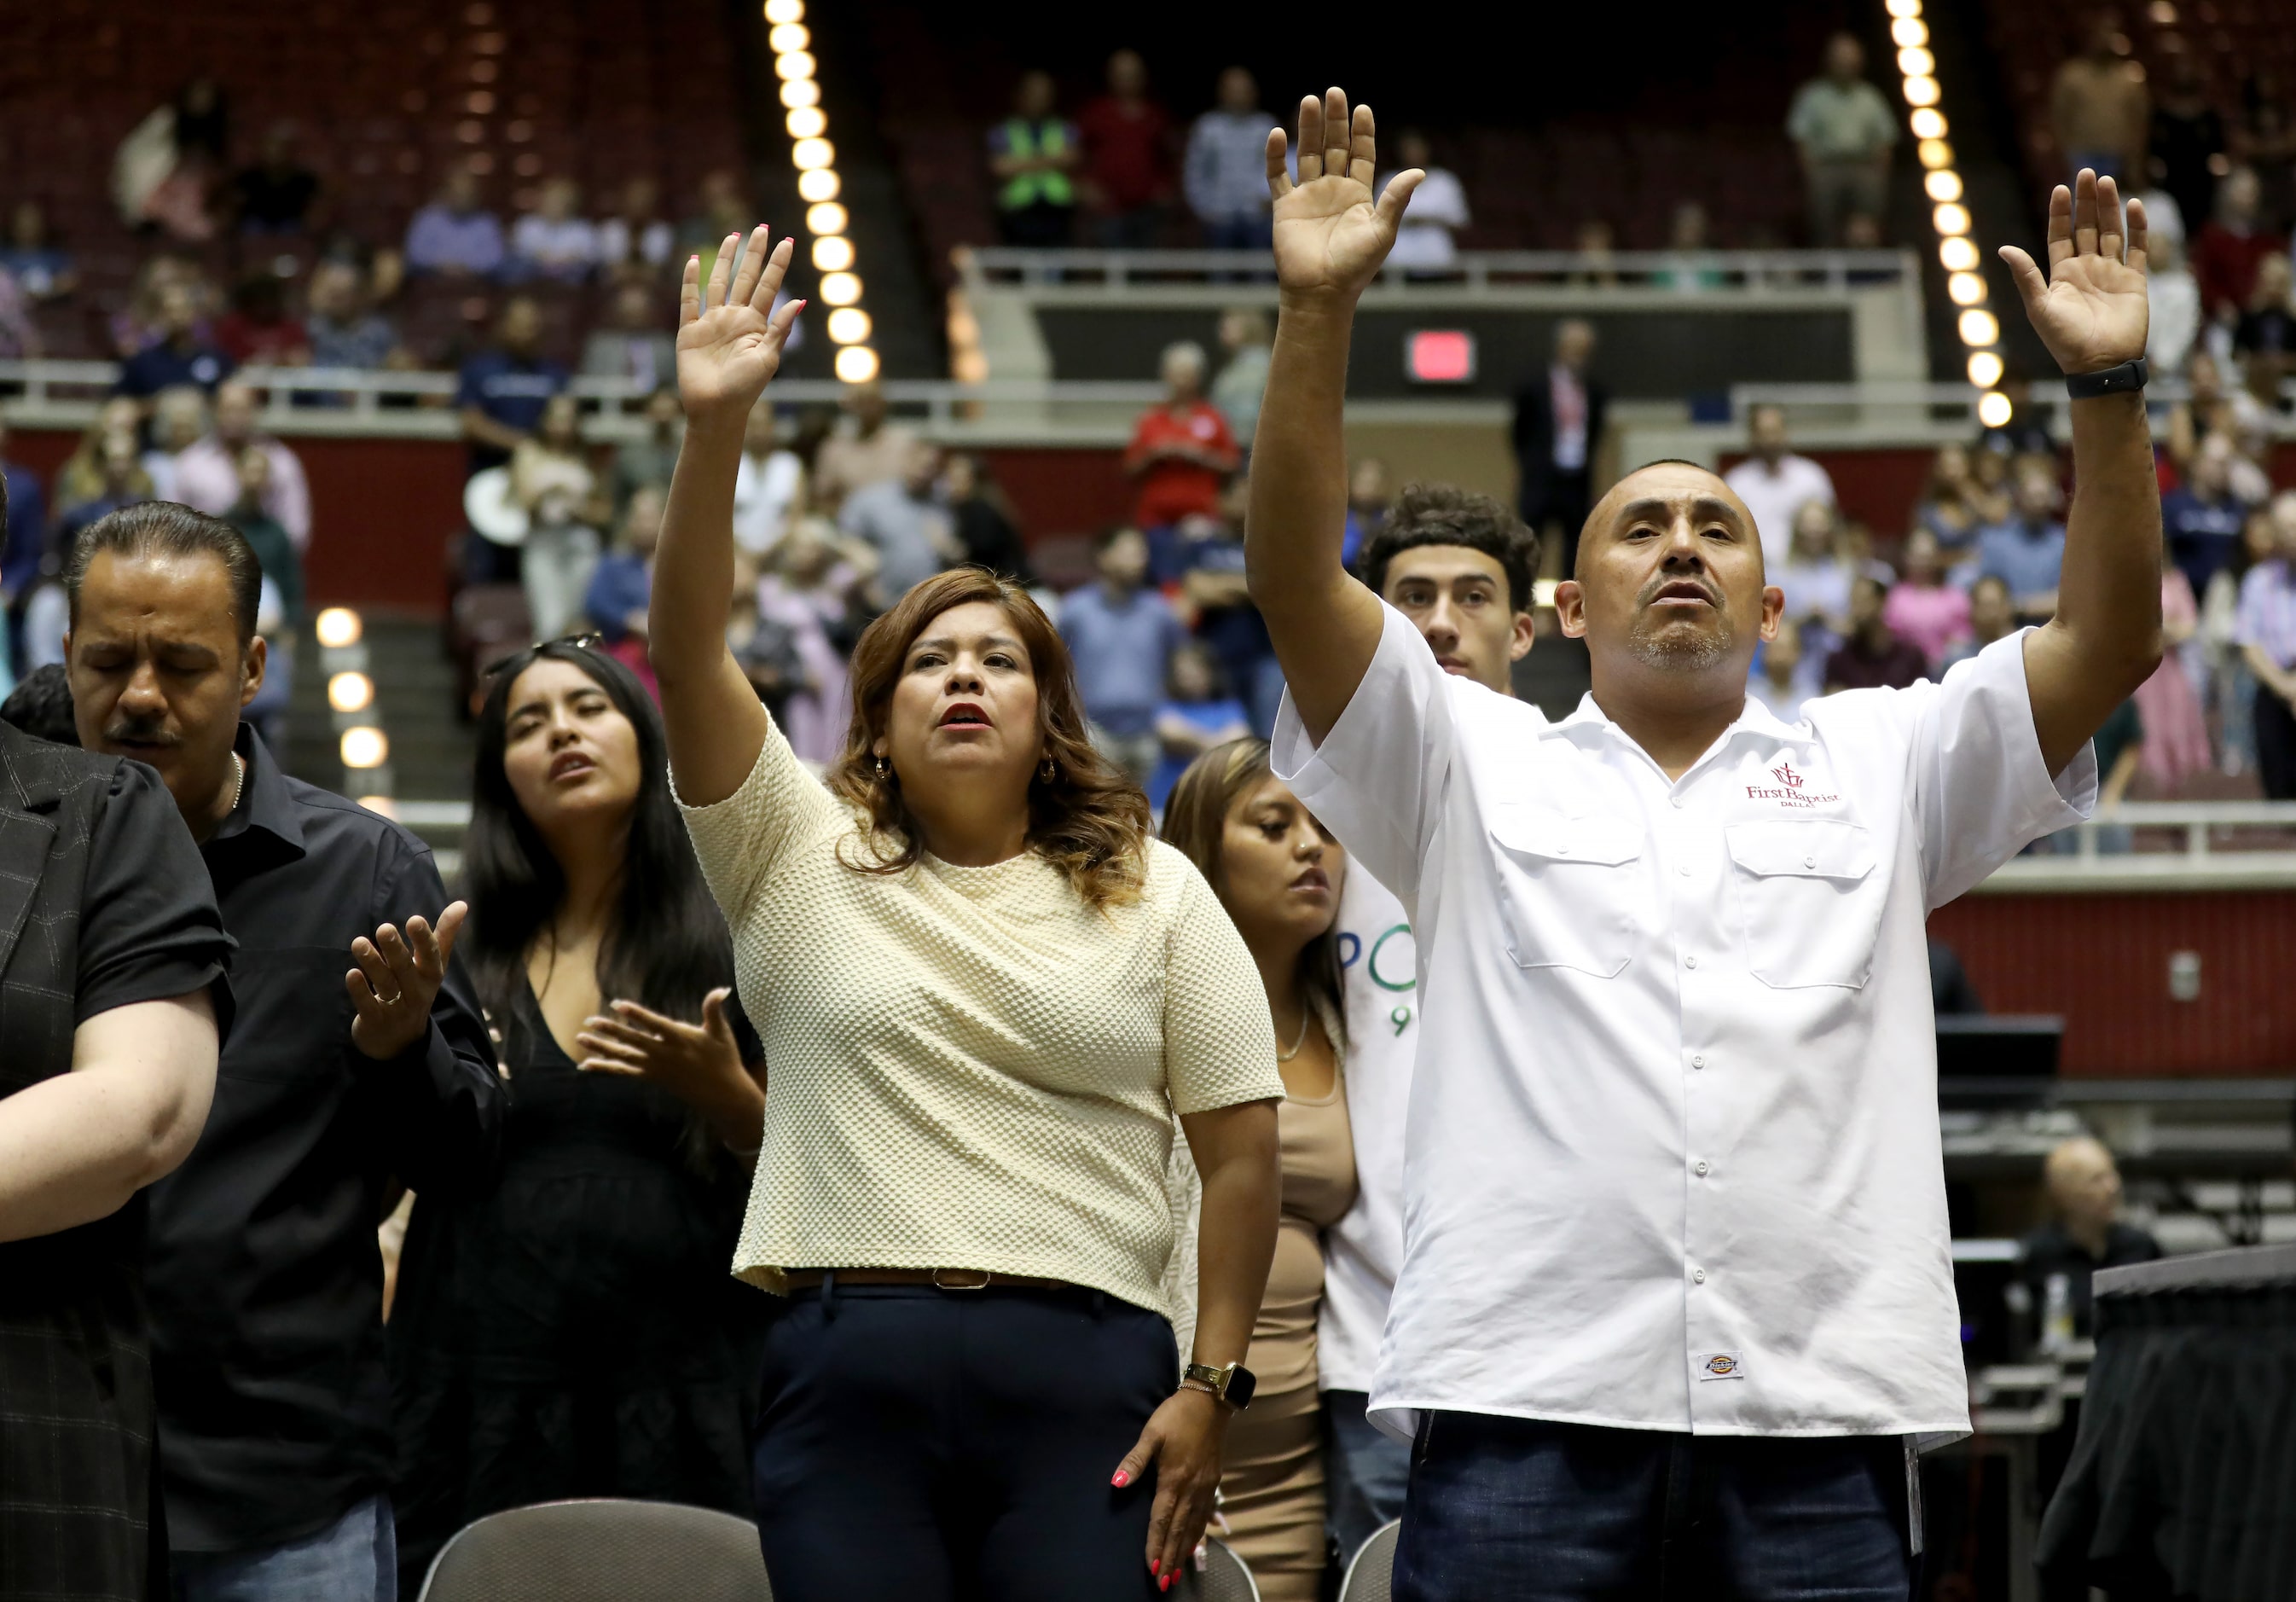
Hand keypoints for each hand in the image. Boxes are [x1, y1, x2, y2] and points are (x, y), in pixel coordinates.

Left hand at [347, 902, 466, 1059]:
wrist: (400, 1041)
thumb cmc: (416, 991)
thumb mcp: (433, 967)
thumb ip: (444, 935)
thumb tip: (462, 904)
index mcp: (431, 975)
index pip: (430, 955)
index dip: (423, 939)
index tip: (414, 920)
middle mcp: (417, 992)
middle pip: (405, 969)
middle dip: (395, 949)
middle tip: (384, 928)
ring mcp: (397, 1008)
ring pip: (384, 983)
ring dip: (372, 963)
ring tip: (358, 942)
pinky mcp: (376, 1021)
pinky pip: (368, 1005)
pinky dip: (360, 990)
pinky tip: (352, 974)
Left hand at [575, 987, 755, 1115]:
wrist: (722, 1094)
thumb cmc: (724, 1059)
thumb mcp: (721, 1032)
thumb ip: (714, 1009)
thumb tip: (722, 989)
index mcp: (680, 1039)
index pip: (653, 1024)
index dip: (636, 1014)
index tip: (618, 1005)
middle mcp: (664, 1054)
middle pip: (632, 1041)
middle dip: (610, 1030)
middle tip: (589, 1021)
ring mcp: (655, 1067)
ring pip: (623, 1057)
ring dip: (601, 1048)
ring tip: (581, 1039)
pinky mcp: (651, 1077)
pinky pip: (624, 1072)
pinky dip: (604, 1068)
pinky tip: (586, 1065)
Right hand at [676, 227, 805, 421]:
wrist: (716, 409)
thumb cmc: (745, 388)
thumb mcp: (768, 358)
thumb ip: (781, 329)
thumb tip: (800, 300)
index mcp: (756, 325)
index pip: (769, 286)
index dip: (777, 264)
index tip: (787, 241)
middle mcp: (735, 319)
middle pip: (745, 278)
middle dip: (754, 254)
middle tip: (762, 228)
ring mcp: (712, 323)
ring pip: (718, 283)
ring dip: (724, 260)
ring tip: (733, 236)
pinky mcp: (690, 331)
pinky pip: (689, 301)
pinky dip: (690, 280)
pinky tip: (694, 261)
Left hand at [1111, 1387, 1228, 1590]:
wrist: (1210, 1402)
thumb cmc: (1176, 1416)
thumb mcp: (1151, 1434)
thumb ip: (1134, 1461)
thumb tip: (1115, 1484)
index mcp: (1174, 1480)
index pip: (1161, 1521)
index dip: (1155, 1546)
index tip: (1151, 1569)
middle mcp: (1192, 1489)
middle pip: (1178, 1531)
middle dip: (1170, 1558)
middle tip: (1163, 1584)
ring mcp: (1205, 1488)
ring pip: (1194, 1527)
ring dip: (1184, 1552)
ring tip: (1176, 1572)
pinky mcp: (1213, 1483)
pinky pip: (1205, 1516)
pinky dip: (1198, 1535)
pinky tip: (1194, 1546)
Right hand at [1265, 87, 1419, 303]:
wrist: (1321, 292)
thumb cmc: (1355, 267)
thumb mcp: (1382, 232)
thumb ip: (1397, 200)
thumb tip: (1420, 172)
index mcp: (1359, 195)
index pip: (1361, 154)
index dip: (1362, 132)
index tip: (1362, 110)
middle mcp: (1334, 191)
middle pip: (1335, 147)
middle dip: (1335, 121)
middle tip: (1334, 92)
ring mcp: (1308, 197)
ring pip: (1308, 154)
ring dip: (1308, 128)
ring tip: (1310, 101)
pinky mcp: (1285, 207)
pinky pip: (1278, 176)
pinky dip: (1276, 156)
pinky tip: (1278, 134)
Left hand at [1999, 170, 2148, 375]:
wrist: (2100, 365)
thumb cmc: (2065, 341)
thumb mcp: (2039, 307)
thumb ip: (2026, 276)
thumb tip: (2003, 248)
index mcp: (2062, 275)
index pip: (2060, 236)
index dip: (2061, 213)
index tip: (2060, 188)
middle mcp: (2087, 270)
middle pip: (2086, 227)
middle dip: (2087, 201)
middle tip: (2087, 173)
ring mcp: (2112, 273)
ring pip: (2110, 232)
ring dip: (2109, 208)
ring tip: (2107, 182)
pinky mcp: (2135, 281)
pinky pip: (2138, 249)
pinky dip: (2137, 228)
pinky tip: (2134, 205)